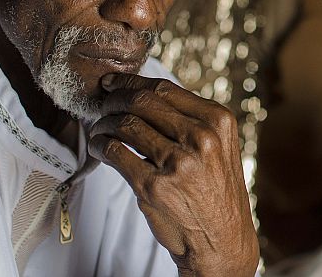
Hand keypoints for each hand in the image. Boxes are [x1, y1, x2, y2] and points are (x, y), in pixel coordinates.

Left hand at [88, 74, 258, 275]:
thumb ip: (191, 119)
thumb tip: (144, 94)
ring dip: (103, 124)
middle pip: (142, 102)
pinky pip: (114, 153)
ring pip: (125, 125)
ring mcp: (177, 162)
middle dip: (114, 99)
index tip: (114, 83)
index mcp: (217, 121)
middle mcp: (201, 138)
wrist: (223, 240)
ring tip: (99, 129)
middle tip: (102, 103)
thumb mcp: (219, 147)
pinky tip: (99, 148)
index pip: (165, 89)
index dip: (132, 82)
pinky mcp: (154, 186)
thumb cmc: (216, 192)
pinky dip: (99, 146)